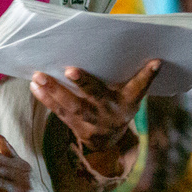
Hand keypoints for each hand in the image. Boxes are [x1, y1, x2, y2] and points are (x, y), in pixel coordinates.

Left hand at [29, 60, 159, 152]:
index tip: (155, 62)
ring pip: (73, 107)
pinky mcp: (77, 127)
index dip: (147, 75)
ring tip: (39, 76)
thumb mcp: (129, 92)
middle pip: (97, 97)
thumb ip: (132, 75)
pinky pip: (60, 113)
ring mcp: (93, 122)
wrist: (110, 139)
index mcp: (129, 101)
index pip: (139, 87)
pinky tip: (35, 86)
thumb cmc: (118, 103)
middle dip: (84, 83)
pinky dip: (46, 99)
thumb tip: (147, 53)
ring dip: (55, 91)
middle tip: (70, 70)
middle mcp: (111, 112)